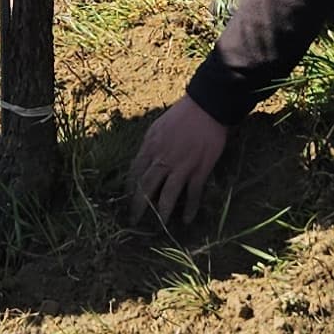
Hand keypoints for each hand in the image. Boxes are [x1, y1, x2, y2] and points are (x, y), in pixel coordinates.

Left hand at [129, 98, 231, 230]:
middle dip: (138, 206)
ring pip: (167, 195)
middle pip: (146, 187)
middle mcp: (162, 159)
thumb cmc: (182, 114)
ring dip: (162, 212)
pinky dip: (190, 208)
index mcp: (150, 147)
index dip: (129, 189)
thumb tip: (144, 161)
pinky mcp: (199, 169)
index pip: (134, 173)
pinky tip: (186, 220)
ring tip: (159, 226)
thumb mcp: (157, 127)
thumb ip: (150, 146)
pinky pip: (193, 193)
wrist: (207, 107)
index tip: (126, 199)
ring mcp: (181, 166)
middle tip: (134, 220)